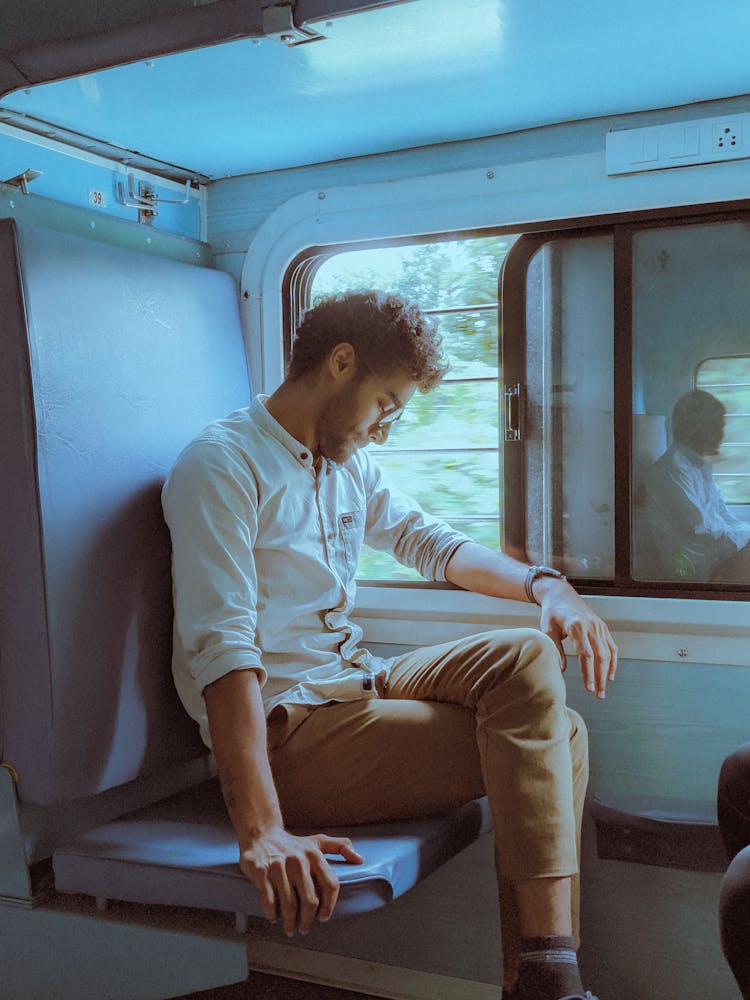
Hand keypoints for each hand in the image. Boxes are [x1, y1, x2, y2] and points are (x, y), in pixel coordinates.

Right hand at [239, 827, 363, 935]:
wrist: (262, 835)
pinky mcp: (261, 871)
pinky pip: (269, 900)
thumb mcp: (318, 841)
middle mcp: (298, 860)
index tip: (324, 918)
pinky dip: (272, 913)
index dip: (329, 905)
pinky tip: (274, 918)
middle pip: (310, 900)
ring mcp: (279, 865)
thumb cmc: (294, 844)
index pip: (330, 885)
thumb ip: (340, 847)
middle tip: (304, 929)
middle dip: (307, 920)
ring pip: (289, 904)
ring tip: (290, 929)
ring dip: (289, 921)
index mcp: (314, 854)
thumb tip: (360, 860)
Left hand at [537, 581, 617, 698]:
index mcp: (577, 626)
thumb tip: (562, 669)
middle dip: (600, 678)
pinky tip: (610, 675)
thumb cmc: (552, 612)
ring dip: (607, 673)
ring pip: (608, 653)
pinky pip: (611, 647)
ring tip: (603, 689)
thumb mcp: (547, 629)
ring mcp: (599, 626)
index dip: (588, 673)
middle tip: (598, 694)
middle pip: (600, 656)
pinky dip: (613, 661)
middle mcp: (591, 626)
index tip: (588, 688)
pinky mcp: (603, 627)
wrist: (561, 594)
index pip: (586, 655)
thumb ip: (555, 648)